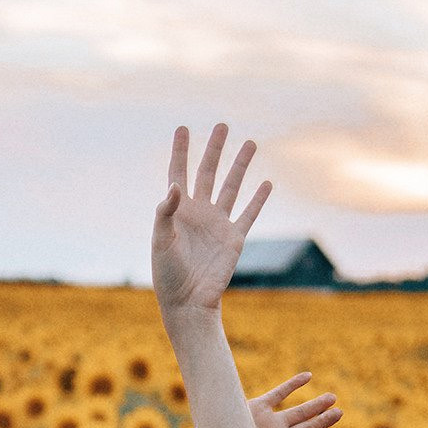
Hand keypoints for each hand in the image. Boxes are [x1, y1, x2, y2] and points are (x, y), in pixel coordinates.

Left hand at [152, 123, 270, 315]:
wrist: (188, 302)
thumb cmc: (168, 274)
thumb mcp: (161, 241)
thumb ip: (166, 212)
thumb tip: (175, 186)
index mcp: (178, 211)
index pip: (178, 173)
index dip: (180, 152)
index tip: (183, 128)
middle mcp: (199, 213)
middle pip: (208, 173)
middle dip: (215, 149)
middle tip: (223, 126)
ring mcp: (217, 224)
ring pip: (231, 187)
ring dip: (240, 166)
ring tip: (250, 143)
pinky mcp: (234, 239)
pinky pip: (248, 214)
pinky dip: (258, 200)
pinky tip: (266, 183)